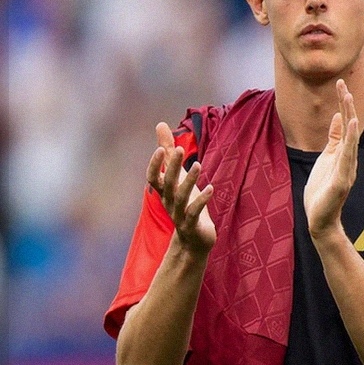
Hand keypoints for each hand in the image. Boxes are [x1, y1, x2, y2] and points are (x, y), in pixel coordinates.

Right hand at [147, 122, 214, 253]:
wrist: (193, 240)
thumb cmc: (185, 201)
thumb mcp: (177, 175)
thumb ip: (168, 151)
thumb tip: (160, 124)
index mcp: (164, 191)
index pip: (152, 177)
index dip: (154, 164)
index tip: (160, 149)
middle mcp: (168, 201)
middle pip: (167, 183)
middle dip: (172, 167)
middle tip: (178, 149)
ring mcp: (179, 214)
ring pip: (181, 197)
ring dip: (189, 181)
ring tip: (199, 165)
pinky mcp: (192, 224)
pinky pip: (195, 211)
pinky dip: (202, 200)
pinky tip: (211, 187)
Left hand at [305, 79, 359, 238]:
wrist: (320, 219)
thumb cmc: (322, 191)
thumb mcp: (325, 158)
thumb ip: (333, 139)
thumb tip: (337, 117)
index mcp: (343, 153)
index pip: (345, 124)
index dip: (343, 104)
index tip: (340, 84)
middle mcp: (349, 158)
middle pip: (349, 126)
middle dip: (346, 104)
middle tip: (342, 83)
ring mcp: (347, 168)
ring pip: (351, 137)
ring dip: (350, 116)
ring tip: (347, 97)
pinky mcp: (343, 179)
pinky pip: (348, 155)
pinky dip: (351, 139)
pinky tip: (352, 124)